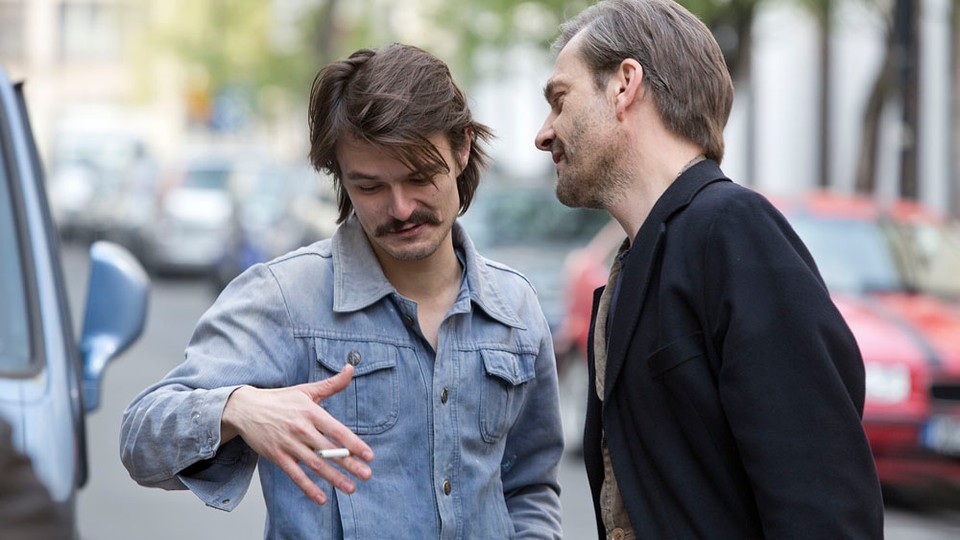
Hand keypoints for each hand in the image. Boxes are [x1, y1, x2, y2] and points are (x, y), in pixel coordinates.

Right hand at [220, 365, 373, 504]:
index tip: (368, 456)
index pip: (337, 430)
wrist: (245, 408)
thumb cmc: (280, 399)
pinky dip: (308, 487)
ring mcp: (288, 444)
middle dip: (349, 464)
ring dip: (334, 478)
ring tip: (351, 488)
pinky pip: (295, 475)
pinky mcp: (277, 456)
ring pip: (315, 464)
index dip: (354, 444)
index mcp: (311, 412)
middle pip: (329, 450)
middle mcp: (301, 428)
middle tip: (367, 475)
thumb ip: (332, 384)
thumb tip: (351, 368)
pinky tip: (322, 498)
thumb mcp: (306, 390)